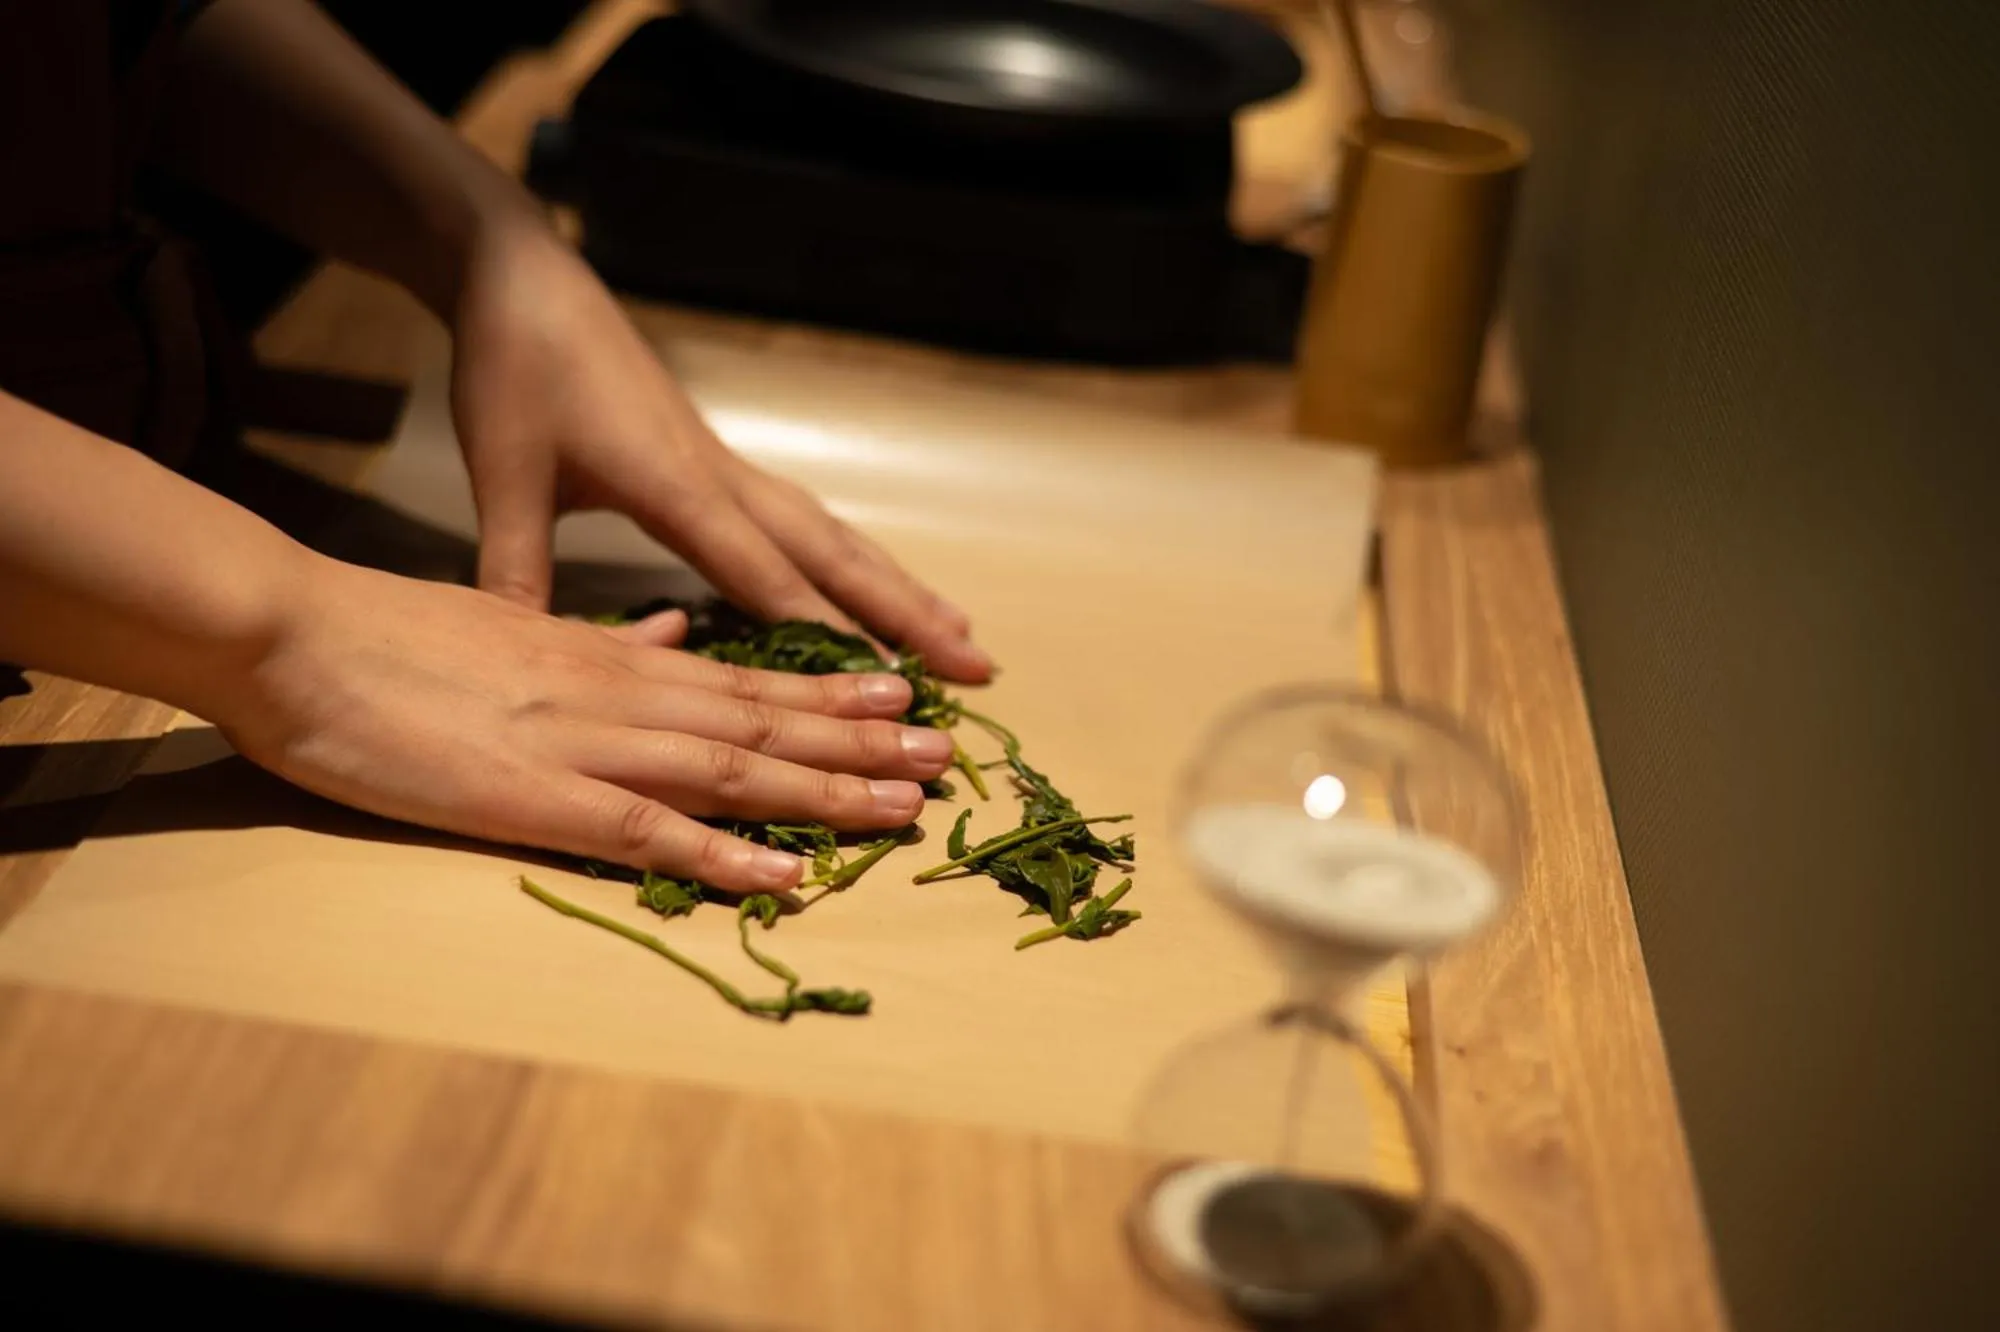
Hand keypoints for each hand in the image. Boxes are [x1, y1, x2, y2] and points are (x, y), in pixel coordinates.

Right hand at [222, 560, 957, 893]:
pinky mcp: (534, 797)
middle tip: (944, 760)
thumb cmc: (390, 635)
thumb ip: (603, 635)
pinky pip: (646, 832)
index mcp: (609, 657)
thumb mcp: (513, 617)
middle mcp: (617, 694)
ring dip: (824, 792)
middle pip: (762, 722)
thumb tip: (671, 630)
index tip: (899, 706)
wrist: (296, 633)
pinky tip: (784, 876)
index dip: (827, 699)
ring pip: (730, 769)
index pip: (741, 679)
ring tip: (906, 810)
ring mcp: (582, 745)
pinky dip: (721, 855)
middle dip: (860, 745)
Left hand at [446, 225, 993, 682]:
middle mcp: (721, 477)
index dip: (827, 632)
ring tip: (961, 632)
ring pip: (832, 535)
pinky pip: (805, 520)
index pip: (765, 574)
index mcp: (676, 485)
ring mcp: (726, 466)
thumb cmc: (515, 368)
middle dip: (907, 614)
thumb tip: (527, 663)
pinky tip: (871, 582)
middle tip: (979, 666)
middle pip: (833, 555)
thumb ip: (516, 569)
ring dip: (898, 587)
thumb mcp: (501, 473)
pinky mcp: (715, 459)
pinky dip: (852, 560)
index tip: (887, 684)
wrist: (525, 277)